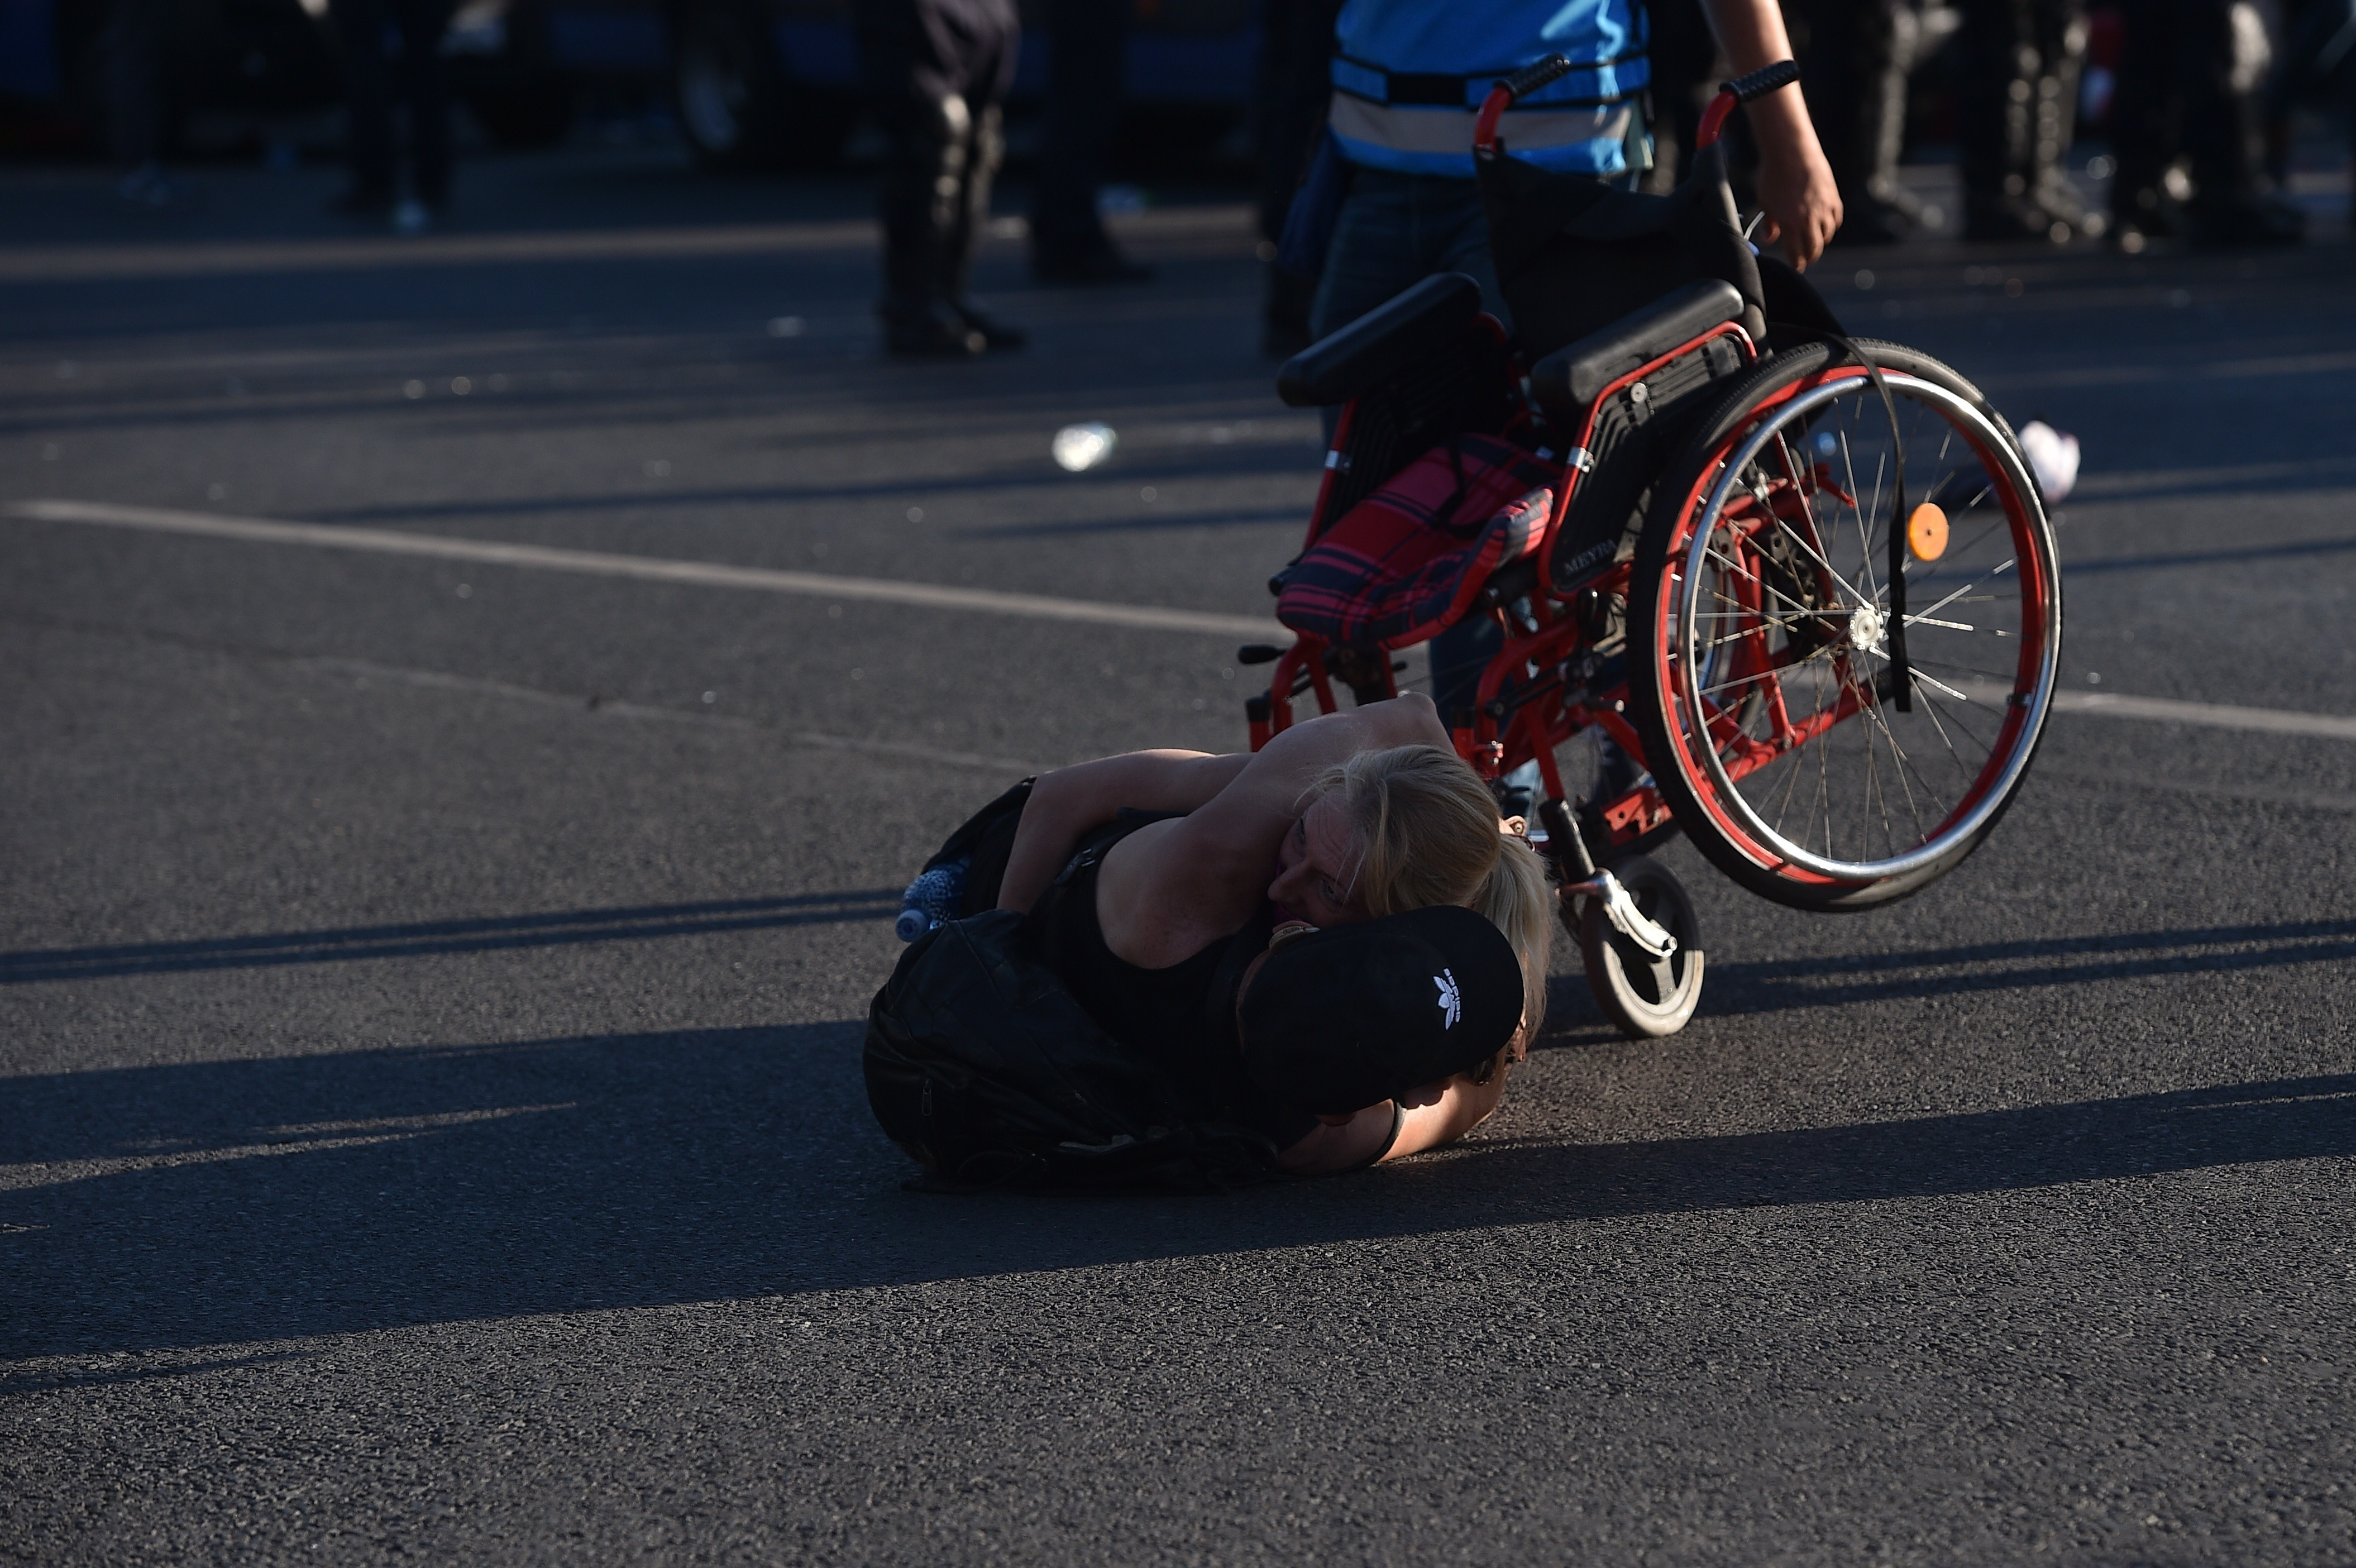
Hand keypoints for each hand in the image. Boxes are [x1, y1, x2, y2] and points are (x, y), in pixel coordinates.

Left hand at [1745, 87, 1842, 270]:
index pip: (1797, 253)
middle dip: (1810, 257)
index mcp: (1791, 224)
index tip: (1797, 267)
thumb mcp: (1765, 202)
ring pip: (1827, 234)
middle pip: (1814, 248)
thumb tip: (1769, 239)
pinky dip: (1832, 226)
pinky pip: (1836, 219)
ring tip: (1815, 243)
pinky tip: (1827, 226)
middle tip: (1806, 260)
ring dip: (1821, 242)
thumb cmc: (1773, 176)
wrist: (1791, 151)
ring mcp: (1824, 208)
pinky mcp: (1834, 196)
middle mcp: (1810, 219)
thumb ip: (1769, 224)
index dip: (1797, 263)